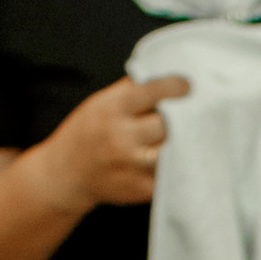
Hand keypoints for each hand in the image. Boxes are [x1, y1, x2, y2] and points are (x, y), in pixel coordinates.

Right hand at [41, 72, 188, 215]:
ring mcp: (132, 166)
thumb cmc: (88, 131)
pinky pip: (171, 174)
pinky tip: (180, 157)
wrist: (66, 174)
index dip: (175, 86)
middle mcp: (122, 138)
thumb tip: (166, 71)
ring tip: (190, 135)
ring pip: (174, 150)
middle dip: (183, 117)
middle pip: (169, 124)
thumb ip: (131, 89)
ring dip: (185, 142)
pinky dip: (178, 165)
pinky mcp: (142, 188)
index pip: (152, 92)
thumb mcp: (101, 102)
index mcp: (112, 110)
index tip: (188, 86)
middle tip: (194, 113)